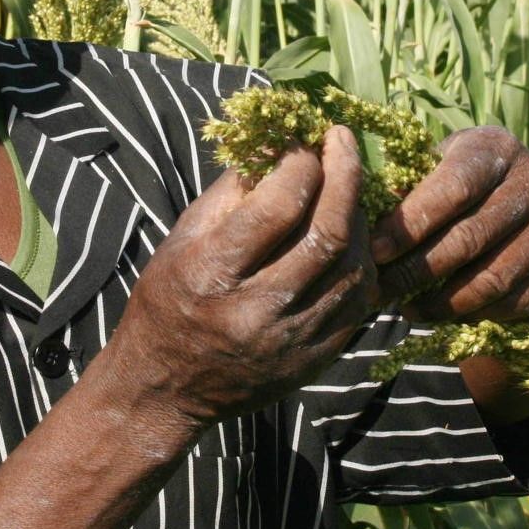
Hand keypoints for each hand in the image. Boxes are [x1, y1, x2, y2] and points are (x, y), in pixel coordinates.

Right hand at [111, 126, 376, 427]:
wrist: (167, 387)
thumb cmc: (169, 297)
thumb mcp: (183, 237)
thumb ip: (232, 190)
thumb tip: (277, 143)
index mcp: (213, 273)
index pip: (277, 207)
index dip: (299, 163)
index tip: (302, 141)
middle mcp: (256, 310)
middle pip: (325, 232)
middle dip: (343, 175)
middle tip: (341, 140)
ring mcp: (293, 340)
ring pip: (352, 265)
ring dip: (359, 214)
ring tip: (347, 185)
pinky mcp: (317, 359)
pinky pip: (360, 300)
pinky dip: (361, 258)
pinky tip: (353, 235)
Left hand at [370, 126, 528, 322]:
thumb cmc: (464, 173)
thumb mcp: (439, 161)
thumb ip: (409, 182)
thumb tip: (364, 218)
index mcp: (495, 148)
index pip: (449, 191)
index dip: (408, 226)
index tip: (372, 252)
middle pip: (468, 239)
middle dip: (415, 271)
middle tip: (378, 290)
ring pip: (492, 277)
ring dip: (442, 302)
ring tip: (405, 309)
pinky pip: (518, 299)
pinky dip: (477, 313)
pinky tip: (443, 315)